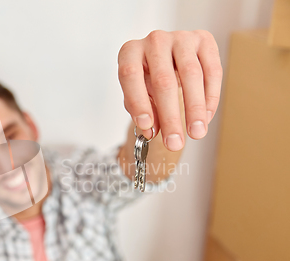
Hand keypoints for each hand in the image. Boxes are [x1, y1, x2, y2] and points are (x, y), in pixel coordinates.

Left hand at [117, 30, 222, 150]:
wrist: (168, 59)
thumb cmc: (147, 80)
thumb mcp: (138, 96)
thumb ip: (143, 111)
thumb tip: (152, 131)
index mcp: (130, 51)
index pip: (130, 75)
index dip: (138, 102)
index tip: (147, 127)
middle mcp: (154, 40)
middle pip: (163, 80)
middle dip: (170, 117)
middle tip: (175, 143)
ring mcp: (180, 37)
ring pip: (191, 75)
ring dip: (194, 109)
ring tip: (196, 133)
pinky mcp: (204, 39)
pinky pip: (212, 71)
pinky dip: (210, 97)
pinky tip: (206, 117)